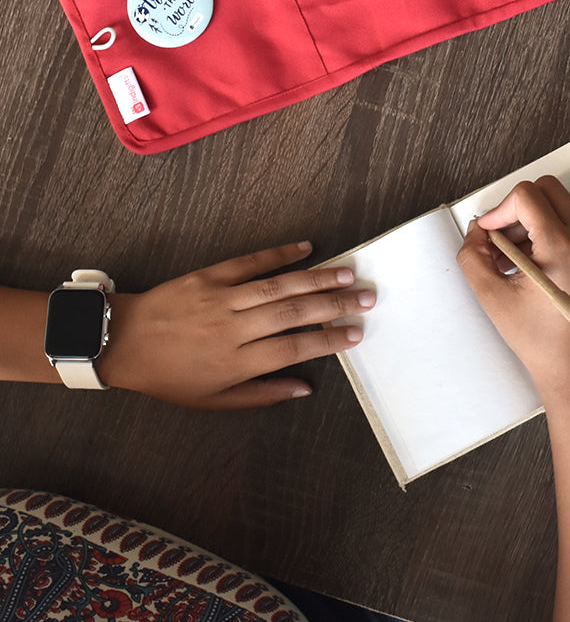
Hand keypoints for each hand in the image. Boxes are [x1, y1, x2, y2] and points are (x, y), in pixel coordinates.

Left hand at [97, 242, 373, 408]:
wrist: (122, 341)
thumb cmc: (170, 377)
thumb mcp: (212, 401)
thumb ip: (261, 395)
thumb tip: (305, 388)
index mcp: (235, 362)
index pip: (293, 349)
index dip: (328, 340)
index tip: (356, 333)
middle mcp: (233, 329)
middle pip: (294, 313)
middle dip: (335, 305)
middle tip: (367, 297)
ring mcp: (221, 299)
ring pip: (278, 286)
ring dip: (317, 278)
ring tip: (348, 273)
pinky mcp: (209, 276)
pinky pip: (250, 262)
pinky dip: (279, 254)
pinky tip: (306, 248)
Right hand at [457, 177, 569, 406]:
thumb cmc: (540, 341)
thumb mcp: (493, 298)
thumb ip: (473, 258)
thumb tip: (476, 232)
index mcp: (562, 247)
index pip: (527, 196)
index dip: (499, 210)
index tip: (487, 234)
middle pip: (547, 189)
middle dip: (516, 207)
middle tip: (499, 237)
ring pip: (558, 207)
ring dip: (529, 221)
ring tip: (508, 259)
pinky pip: (568, 226)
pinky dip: (545, 234)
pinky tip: (526, 266)